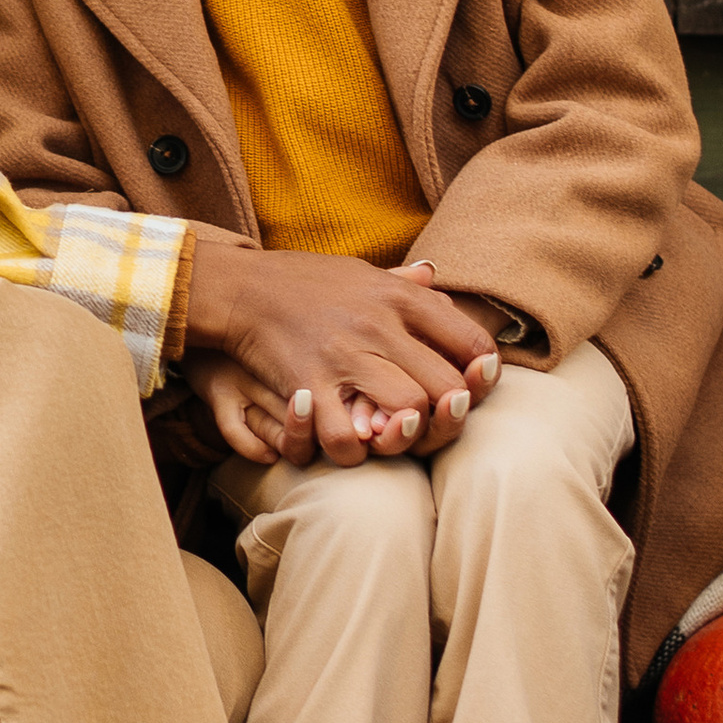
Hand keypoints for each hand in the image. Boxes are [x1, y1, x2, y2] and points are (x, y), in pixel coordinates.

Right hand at [183, 239, 501, 467]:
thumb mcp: (360, 271)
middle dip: (449, 413)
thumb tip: (436, 274)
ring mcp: (343, 358)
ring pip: (407, 414)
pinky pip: (345, 438)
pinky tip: (350, 442)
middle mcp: (378, 326)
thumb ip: (401, 281)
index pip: (470, 340)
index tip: (473, 383)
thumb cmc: (305, 281)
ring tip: (394, 435)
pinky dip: (353, 451)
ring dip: (406, 435)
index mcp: (398, 296)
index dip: (483, 371)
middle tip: (434, 421)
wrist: (239, 288)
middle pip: (446, 387)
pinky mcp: (307, 386)